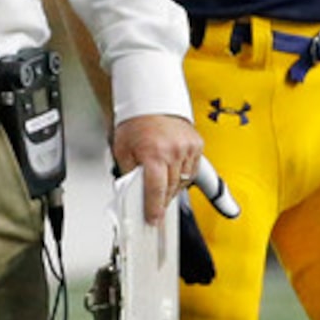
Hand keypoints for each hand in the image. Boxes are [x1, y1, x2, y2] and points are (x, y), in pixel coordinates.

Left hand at [111, 111, 205, 225]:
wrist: (152, 100)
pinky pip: (192, 170)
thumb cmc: (136, 122)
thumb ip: (129, 173)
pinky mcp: (197, 145)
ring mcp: (187, 147)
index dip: (154, 209)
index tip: (153, 219)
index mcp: (153, 152)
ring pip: (184, 182)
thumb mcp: (122, 149)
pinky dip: (183, 176)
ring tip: (162, 187)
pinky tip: (173, 174)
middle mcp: (173, 150)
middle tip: (155, 208)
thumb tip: (133, 194)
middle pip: (170, 189)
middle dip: (162, 201)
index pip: (156, 190)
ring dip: (173, 189)